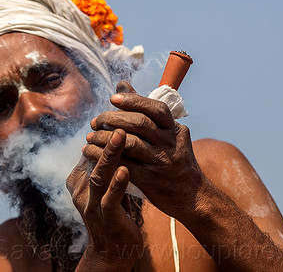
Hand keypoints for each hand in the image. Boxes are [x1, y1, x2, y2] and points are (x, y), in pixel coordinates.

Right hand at [66, 129, 142, 270]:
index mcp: (79, 177)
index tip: (116, 113)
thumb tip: (117, 132)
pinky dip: (117, 184)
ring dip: (110, 154)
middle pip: (91, 157)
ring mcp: (90, 204)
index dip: (102, 132)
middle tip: (116, 117)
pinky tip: (126, 170)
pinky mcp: (104, 218)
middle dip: (105, 137)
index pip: (90, 149)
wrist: (112, 250)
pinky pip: (109, 199)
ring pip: (99, 175)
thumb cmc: (114, 211)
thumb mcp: (106, 183)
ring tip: (121, 135)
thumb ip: (107, 162)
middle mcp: (81, 188)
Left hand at [83, 82, 203, 219]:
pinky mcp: (150, 179)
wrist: (192, 197)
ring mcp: (161, 162)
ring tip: (90, 136)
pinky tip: (90, 153)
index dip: (133, 101)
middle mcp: (170, 144)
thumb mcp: (169, 135)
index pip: (156, 109)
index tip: (112, 99)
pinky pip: (122, 163)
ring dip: (105, 138)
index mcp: (176, 130)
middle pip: (140, 123)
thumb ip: (146, 111)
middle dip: (113, 119)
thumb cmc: (176, 161)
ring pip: (129, 143)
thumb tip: (122, 85)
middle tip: (96, 120)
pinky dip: (103, 156)